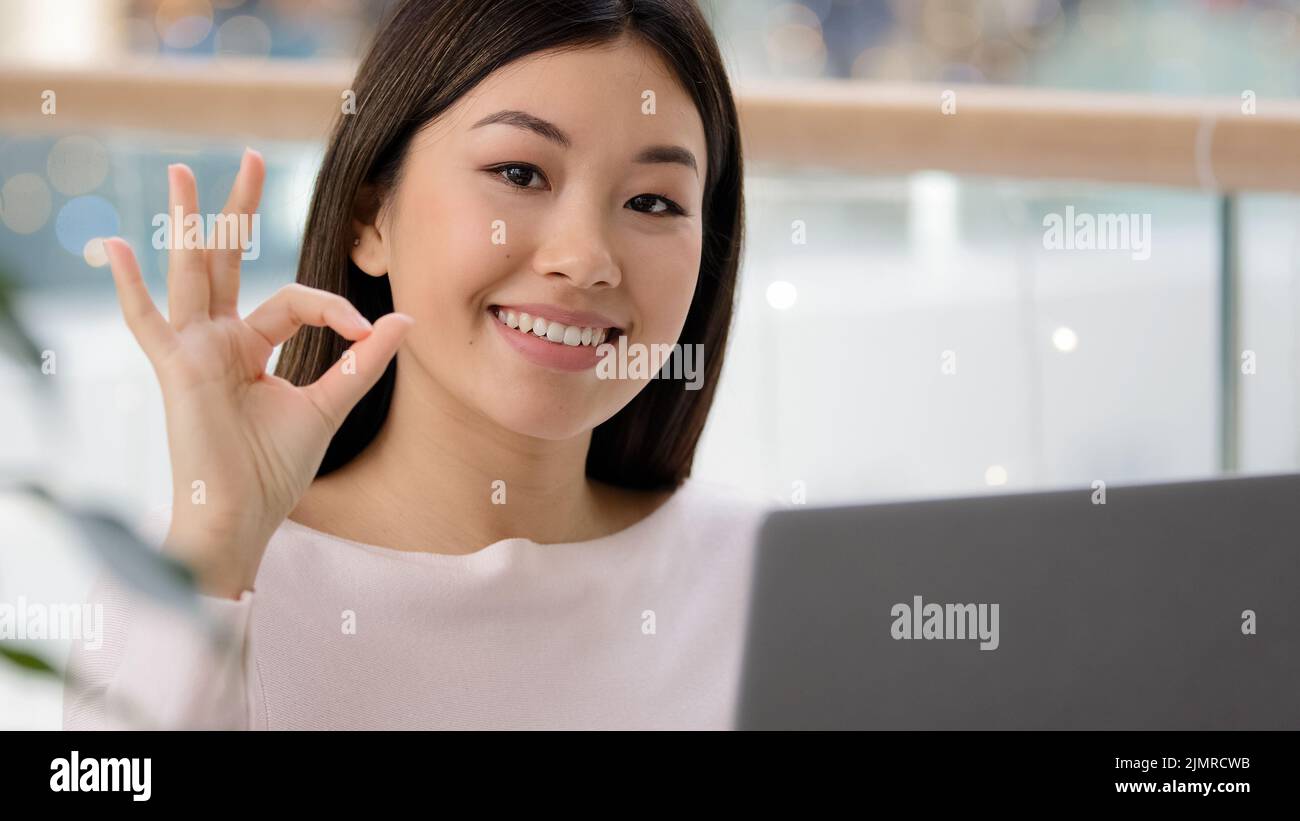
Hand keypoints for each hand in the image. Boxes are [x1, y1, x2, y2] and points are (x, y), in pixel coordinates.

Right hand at [103, 149, 411, 597]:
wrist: (244, 517)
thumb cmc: (276, 471)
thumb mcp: (329, 405)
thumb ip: (361, 360)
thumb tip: (401, 319)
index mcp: (252, 349)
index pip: (294, 300)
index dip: (333, 307)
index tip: (366, 331)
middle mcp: (220, 342)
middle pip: (230, 262)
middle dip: (241, 210)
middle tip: (253, 158)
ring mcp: (194, 351)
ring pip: (192, 273)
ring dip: (189, 222)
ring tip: (182, 172)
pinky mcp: (177, 369)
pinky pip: (146, 322)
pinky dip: (127, 286)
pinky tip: (114, 246)